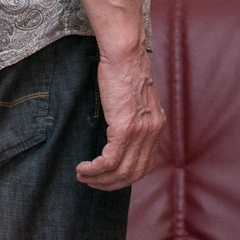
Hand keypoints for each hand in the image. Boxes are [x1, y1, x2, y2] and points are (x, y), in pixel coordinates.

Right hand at [76, 46, 163, 190]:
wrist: (125, 54)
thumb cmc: (125, 72)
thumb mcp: (137, 100)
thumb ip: (136, 119)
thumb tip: (121, 135)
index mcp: (157, 126)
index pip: (146, 166)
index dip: (124, 178)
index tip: (106, 178)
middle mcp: (153, 132)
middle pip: (133, 174)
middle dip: (109, 184)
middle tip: (90, 181)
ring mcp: (141, 131)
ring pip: (121, 172)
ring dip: (99, 179)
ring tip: (83, 176)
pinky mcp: (125, 128)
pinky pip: (110, 161)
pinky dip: (95, 169)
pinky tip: (83, 167)